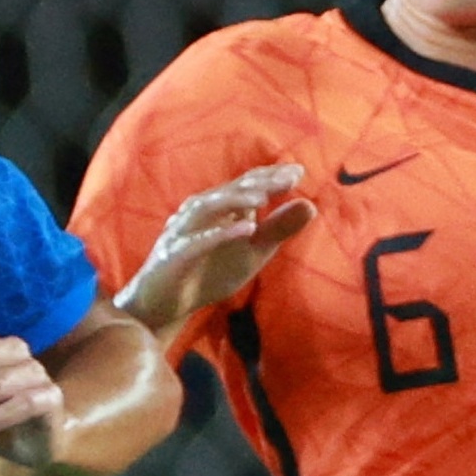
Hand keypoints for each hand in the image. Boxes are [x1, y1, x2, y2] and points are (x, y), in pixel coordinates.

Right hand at [117, 163, 316, 335]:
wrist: (165, 303)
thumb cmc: (208, 271)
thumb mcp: (252, 251)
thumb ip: (277, 229)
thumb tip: (311, 205)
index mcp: (218, 207)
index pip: (245, 185)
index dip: (270, 177)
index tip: (298, 172)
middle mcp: (200, 212)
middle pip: (229, 191)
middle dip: (258, 183)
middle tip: (288, 178)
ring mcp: (183, 232)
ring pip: (209, 209)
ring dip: (236, 201)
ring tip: (264, 198)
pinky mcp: (174, 256)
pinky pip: (196, 243)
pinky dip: (219, 235)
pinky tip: (245, 231)